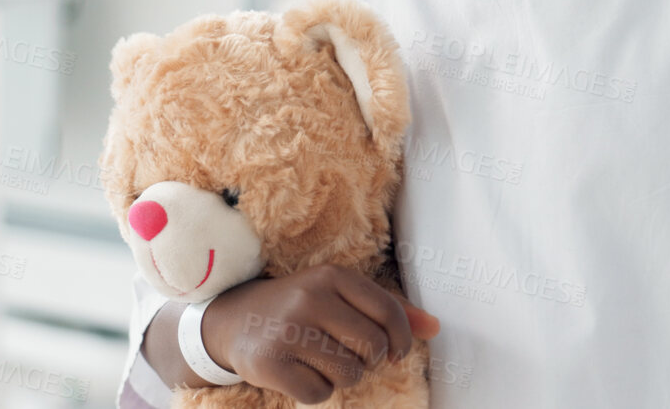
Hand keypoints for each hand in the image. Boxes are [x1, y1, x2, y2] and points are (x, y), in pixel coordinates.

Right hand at [203, 264, 439, 404]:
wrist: (234, 320)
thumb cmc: (301, 308)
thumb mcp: (340, 295)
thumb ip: (388, 310)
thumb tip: (435, 328)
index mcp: (332, 276)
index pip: (389, 312)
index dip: (402, 339)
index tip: (396, 352)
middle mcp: (309, 298)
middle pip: (372, 347)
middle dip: (369, 361)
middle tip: (349, 354)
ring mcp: (287, 331)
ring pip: (348, 374)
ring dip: (342, 377)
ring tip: (321, 360)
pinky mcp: (270, 364)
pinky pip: (318, 394)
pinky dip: (315, 391)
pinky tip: (300, 371)